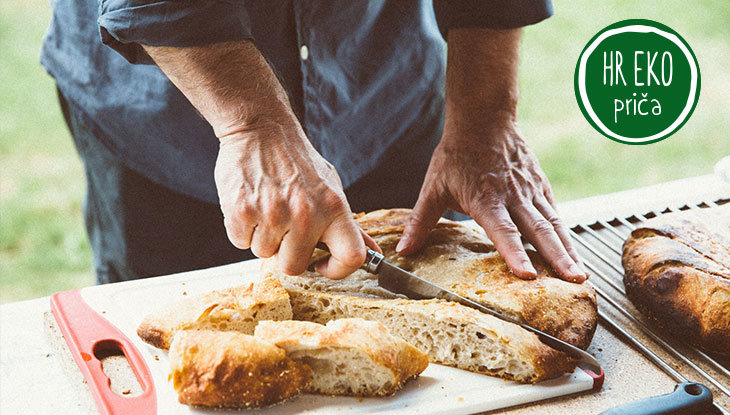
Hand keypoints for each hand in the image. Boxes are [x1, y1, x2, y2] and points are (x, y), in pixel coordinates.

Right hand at [215, 119, 378, 278]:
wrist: (262, 129)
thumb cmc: (299, 162)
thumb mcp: (332, 189)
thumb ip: (350, 226)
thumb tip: (374, 255)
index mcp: (335, 208)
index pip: (351, 257)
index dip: (337, 270)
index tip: (322, 265)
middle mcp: (306, 214)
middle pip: (293, 267)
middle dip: (286, 254)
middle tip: (284, 229)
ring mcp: (273, 213)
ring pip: (263, 254)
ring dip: (263, 237)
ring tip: (267, 207)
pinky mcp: (242, 211)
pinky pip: (240, 242)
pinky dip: (242, 229)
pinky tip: (250, 204)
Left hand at [396, 119, 586, 282]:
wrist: (483, 119)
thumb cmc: (456, 155)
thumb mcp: (433, 188)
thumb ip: (420, 222)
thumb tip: (404, 251)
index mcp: (486, 199)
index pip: (503, 231)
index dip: (515, 254)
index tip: (528, 275)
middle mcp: (513, 197)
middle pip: (539, 231)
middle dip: (558, 258)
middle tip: (575, 280)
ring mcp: (530, 191)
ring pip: (554, 224)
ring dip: (569, 250)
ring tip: (581, 274)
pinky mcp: (540, 186)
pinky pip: (555, 213)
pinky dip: (566, 234)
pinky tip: (573, 252)